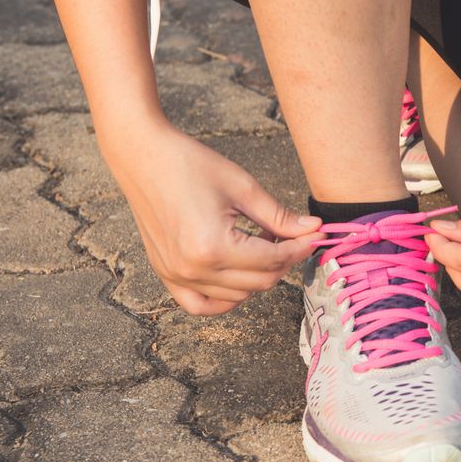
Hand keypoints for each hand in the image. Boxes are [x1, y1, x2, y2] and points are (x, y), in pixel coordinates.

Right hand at [102, 120, 320, 315]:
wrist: (143, 156)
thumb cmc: (190, 165)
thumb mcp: (243, 188)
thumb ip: (280, 217)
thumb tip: (314, 230)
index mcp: (213, 247)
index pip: (273, 260)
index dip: (300, 247)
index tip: (316, 235)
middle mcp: (193, 270)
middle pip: (260, 282)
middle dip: (284, 260)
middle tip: (292, 235)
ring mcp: (176, 276)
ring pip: (237, 295)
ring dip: (258, 275)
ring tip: (261, 242)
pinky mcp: (166, 274)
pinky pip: (201, 305)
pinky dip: (225, 297)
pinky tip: (239, 275)